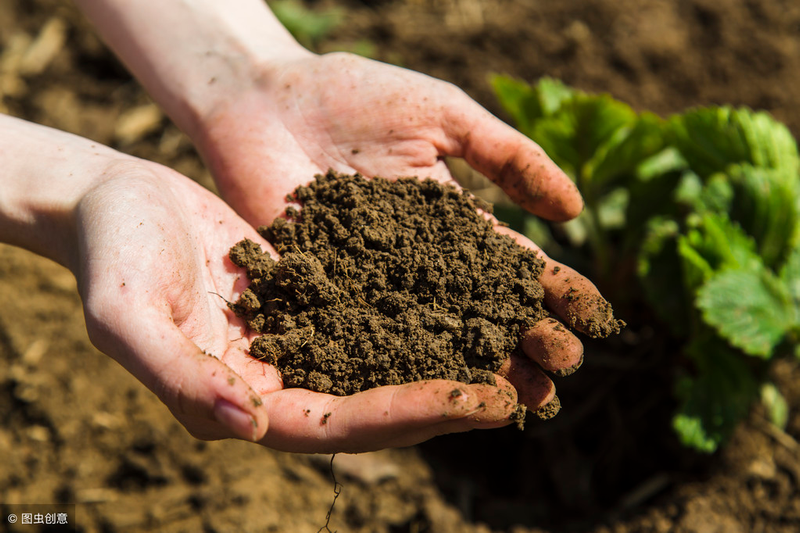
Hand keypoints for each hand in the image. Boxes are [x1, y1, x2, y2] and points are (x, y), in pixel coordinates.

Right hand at [72, 158, 525, 452]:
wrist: (117, 202)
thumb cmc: (112, 255)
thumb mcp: (125, 315)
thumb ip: (178, 375)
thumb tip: (247, 424)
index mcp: (246, 403)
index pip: (343, 425)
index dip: (416, 416)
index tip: (489, 401)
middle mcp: (283, 383)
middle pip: (382, 404)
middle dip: (457, 398)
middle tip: (532, 386)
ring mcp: (302, 343)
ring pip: (390, 361)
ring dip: (456, 358)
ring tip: (524, 348)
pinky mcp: (315, 301)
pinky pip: (380, 312)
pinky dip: (426, 311)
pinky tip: (474, 298)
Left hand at [194, 52, 618, 413]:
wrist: (265, 98)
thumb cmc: (355, 95)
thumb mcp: (443, 116)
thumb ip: (507, 157)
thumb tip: (575, 211)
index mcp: (451, 223)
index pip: (511, 265)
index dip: (552, 293)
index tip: (592, 320)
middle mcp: (417, 265)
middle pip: (480, 312)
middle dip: (525, 342)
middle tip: (563, 375)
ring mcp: (371, 285)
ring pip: (434, 336)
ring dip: (478, 368)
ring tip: (522, 400)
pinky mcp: (323, 297)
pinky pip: (367, 338)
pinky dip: (404, 367)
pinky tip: (438, 394)